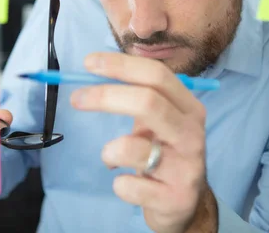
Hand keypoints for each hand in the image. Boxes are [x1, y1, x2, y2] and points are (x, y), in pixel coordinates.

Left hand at [71, 52, 216, 232]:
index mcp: (188, 107)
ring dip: (110, 151)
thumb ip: (135, 97)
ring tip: (112, 158)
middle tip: (76, 99)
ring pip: (134, 148)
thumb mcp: (158, 122)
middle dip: (106, 96)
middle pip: (148, 102)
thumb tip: (93, 70)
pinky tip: (127, 183)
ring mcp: (186, 167)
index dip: (121, 66)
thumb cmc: (163, 154)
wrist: (185, 204)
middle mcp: (192, 133)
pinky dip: (119, 183)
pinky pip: (129, 186)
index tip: (88, 63)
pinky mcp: (174, 199)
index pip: (156, 75)